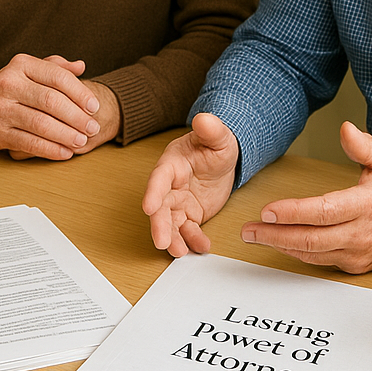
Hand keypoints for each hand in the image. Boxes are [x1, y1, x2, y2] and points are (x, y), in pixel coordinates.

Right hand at [0, 54, 115, 160]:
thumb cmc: (13, 87)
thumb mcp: (30, 69)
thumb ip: (56, 67)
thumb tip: (81, 66)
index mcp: (21, 64)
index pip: (57, 77)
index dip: (80, 93)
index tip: (95, 107)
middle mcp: (8, 84)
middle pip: (51, 101)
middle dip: (76, 117)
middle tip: (93, 128)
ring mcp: (0, 109)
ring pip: (41, 124)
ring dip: (66, 135)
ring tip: (82, 141)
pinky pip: (29, 143)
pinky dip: (50, 150)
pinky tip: (65, 152)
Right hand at [142, 112, 238, 256]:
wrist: (223, 161)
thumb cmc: (215, 145)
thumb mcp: (219, 137)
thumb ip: (212, 129)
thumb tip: (203, 118)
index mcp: (172, 164)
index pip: (159, 178)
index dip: (152, 192)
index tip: (148, 207)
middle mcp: (170, 185)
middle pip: (160, 206)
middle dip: (159, 225)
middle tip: (162, 242)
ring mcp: (178, 202)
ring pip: (170, 223)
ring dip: (173, 238)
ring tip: (179, 252)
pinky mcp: (188, 215)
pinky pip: (187, 231)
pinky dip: (192, 240)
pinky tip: (201, 246)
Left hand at [240, 121, 371, 272]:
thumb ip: (364, 145)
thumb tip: (345, 129)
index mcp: (368, 206)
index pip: (324, 212)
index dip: (293, 212)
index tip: (267, 211)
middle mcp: (363, 234)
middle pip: (312, 239)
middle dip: (275, 235)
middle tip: (249, 230)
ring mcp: (361, 253)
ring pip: (314, 254)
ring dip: (282, 246)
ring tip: (256, 237)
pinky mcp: (359, 264)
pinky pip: (323, 261)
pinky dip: (300, 254)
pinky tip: (282, 244)